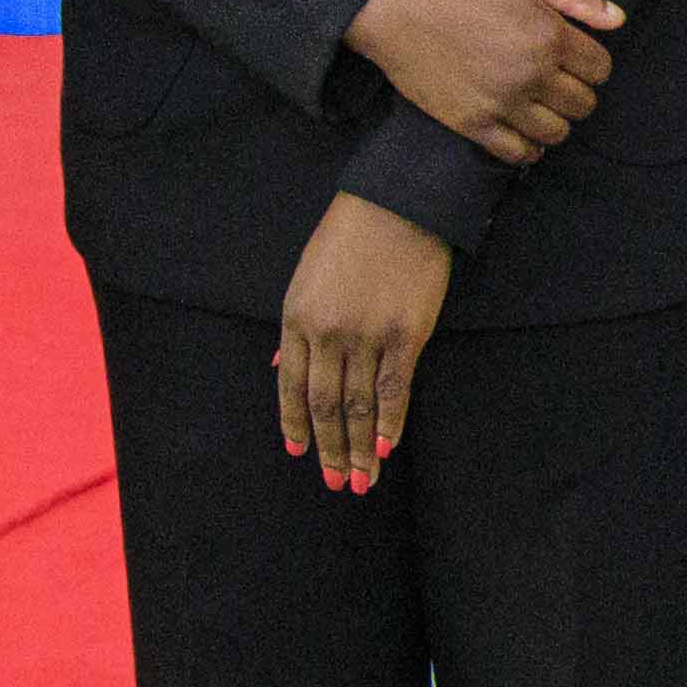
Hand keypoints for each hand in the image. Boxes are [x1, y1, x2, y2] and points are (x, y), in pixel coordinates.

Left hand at [270, 193, 455, 489]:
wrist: (399, 203)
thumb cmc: (351, 235)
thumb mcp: (307, 277)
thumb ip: (295, 328)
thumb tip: (280, 366)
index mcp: (295, 318)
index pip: (290, 387)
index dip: (295, 425)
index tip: (300, 455)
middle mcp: (326, 333)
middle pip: (325, 406)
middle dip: (328, 450)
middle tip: (335, 484)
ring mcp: (366, 335)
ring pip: (359, 406)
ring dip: (360, 449)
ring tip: (362, 480)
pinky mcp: (406, 334)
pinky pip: (394, 389)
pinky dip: (389, 422)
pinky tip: (387, 448)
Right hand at [349, 0, 621, 160]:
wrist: (395, 5)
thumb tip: (618, 19)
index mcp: (548, 34)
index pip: (601, 68)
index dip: (592, 63)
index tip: (575, 58)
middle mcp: (531, 73)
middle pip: (584, 104)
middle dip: (577, 92)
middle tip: (557, 81)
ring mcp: (501, 102)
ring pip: (557, 133)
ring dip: (555, 120)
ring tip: (540, 104)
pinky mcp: (473, 124)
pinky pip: (518, 154)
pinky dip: (528, 148)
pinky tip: (522, 130)